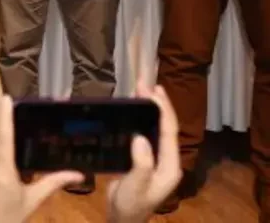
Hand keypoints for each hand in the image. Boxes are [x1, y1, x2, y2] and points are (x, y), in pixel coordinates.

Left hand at [0, 95, 83, 222]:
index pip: (4, 139)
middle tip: (14, 160)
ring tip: (1, 169)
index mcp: (2, 173)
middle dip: (5, 144)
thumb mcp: (33, 199)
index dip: (5, 116)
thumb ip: (54, 182)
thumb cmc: (11, 216)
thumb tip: (79, 175)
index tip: (5, 98)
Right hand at [106, 82, 181, 222]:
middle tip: (145, 84)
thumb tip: (140, 136)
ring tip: (140, 93)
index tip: (153, 90)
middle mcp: (167, 160)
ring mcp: (156, 160)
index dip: (163, 109)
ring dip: (150, 111)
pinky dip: (140, 121)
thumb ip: (141, 163)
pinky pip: (146, 135)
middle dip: (158, 105)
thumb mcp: (136, 185)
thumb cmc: (131, 205)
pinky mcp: (144, 161)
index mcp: (170, 166)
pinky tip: (132, 113)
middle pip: (166, 127)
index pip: (170, 131)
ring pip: (156, 129)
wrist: (124, 220)